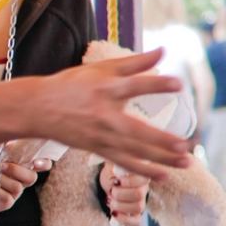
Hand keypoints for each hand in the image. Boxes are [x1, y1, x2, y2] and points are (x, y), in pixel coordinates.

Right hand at [38, 49, 193, 179]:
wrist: (39, 109)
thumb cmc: (72, 85)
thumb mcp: (101, 68)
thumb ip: (134, 62)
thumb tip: (163, 51)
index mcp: (106, 89)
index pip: (135, 86)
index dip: (156, 84)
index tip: (178, 84)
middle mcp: (105, 115)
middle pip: (137, 130)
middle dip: (162, 140)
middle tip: (185, 145)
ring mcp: (101, 136)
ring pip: (135, 151)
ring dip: (161, 159)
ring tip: (186, 162)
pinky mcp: (98, 149)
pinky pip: (124, 163)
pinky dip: (144, 170)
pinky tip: (164, 175)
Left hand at [100, 163, 149, 225]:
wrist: (110, 180)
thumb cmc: (112, 172)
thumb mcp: (111, 168)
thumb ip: (115, 171)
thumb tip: (115, 180)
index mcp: (141, 174)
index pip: (143, 179)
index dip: (128, 182)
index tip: (116, 181)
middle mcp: (144, 188)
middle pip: (139, 195)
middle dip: (120, 194)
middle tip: (111, 191)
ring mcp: (141, 201)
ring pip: (139, 208)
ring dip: (120, 206)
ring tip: (110, 201)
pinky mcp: (135, 213)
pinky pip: (136, 222)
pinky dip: (124, 220)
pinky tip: (114, 214)